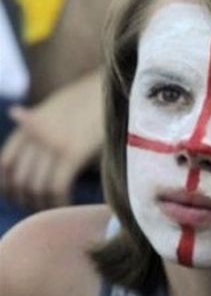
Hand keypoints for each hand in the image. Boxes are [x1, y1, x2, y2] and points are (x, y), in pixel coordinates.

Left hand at [0, 71, 102, 209]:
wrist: (115, 86)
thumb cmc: (92, 98)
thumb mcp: (57, 106)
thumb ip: (37, 121)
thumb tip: (15, 117)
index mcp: (29, 125)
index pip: (6, 164)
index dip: (9, 187)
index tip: (21, 199)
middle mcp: (36, 134)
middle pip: (20, 179)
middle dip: (27, 200)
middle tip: (42, 209)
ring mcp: (53, 143)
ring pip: (37, 185)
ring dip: (44, 203)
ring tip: (57, 208)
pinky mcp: (72, 151)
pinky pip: (57, 186)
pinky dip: (59, 201)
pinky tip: (68, 204)